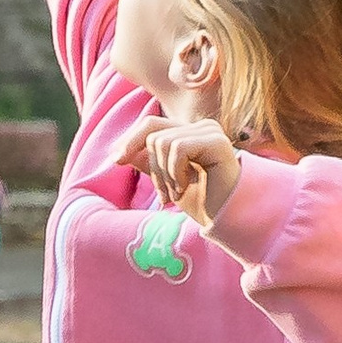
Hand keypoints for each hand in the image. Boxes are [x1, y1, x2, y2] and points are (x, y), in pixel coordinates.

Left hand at [106, 111, 242, 221]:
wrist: (224, 218)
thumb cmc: (200, 201)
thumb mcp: (165, 180)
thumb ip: (148, 163)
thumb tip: (120, 152)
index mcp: (188, 133)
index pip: (150, 124)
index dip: (130, 140)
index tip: (117, 161)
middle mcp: (200, 127)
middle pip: (152, 133)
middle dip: (151, 169)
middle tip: (164, 196)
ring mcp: (210, 131)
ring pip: (162, 143)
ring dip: (165, 176)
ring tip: (179, 193)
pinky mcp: (217, 141)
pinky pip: (178, 149)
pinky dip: (176, 172)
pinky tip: (187, 187)